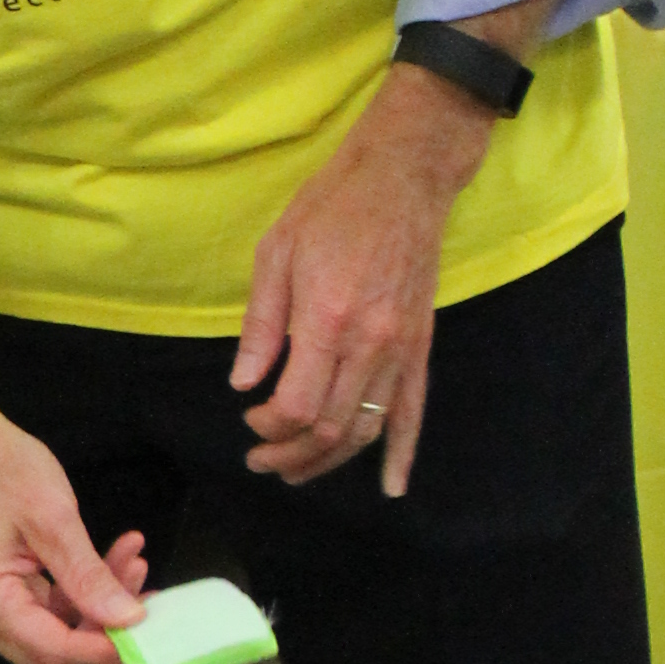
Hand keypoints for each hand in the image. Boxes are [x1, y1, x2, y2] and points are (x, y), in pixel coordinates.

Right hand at [0, 396, 146, 663]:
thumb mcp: (52, 518)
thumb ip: (88, 576)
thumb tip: (129, 622)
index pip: (53, 650)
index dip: (104, 651)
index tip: (150, 637)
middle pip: (52, 656)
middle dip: (104, 631)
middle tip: (145, 593)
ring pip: (53, 637)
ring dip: (97, 610)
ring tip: (132, 563)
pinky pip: (42, 616)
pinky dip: (79, 597)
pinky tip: (110, 564)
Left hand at [231, 72, 478, 494]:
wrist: (404, 176)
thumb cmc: (332, 207)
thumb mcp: (275, 254)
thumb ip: (261, 325)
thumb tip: (244, 384)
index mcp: (327, 321)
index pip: (297, 407)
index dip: (268, 428)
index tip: (250, 419)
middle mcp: (370, 344)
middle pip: (330, 429)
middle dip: (290, 455)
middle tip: (260, 459)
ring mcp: (401, 349)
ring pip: (367, 431)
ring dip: (329, 462)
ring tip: (296, 473)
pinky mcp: (420, 346)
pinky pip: (414, 412)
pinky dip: (402, 454)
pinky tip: (391, 487)